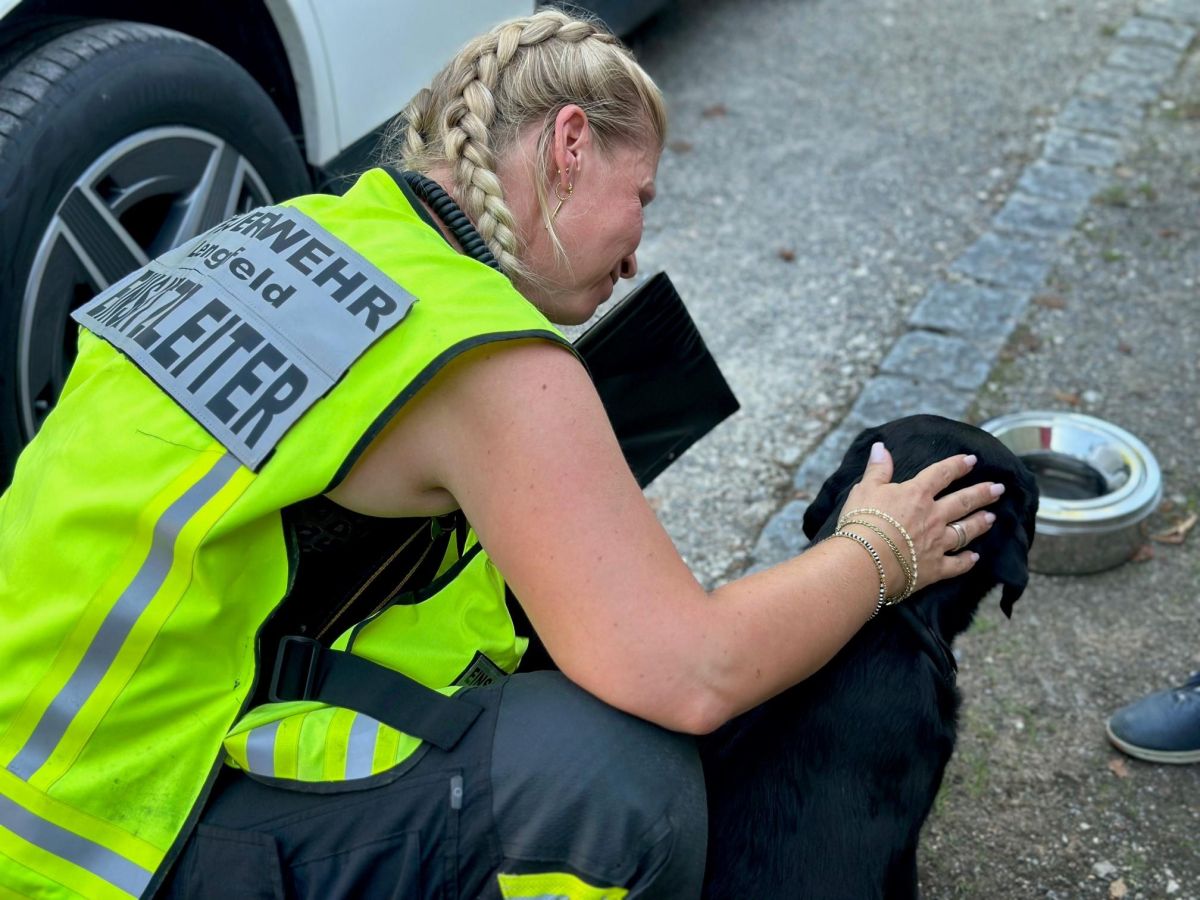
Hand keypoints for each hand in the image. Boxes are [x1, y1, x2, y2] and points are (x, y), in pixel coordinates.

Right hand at [840, 441, 1001, 593]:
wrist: (866, 561)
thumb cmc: (862, 522)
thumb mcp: (865, 489)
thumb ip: (877, 469)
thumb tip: (880, 447)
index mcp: (917, 494)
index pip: (941, 474)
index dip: (957, 465)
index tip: (972, 460)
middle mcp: (934, 516)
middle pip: (963, 501)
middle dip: (982, 493)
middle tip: (999, 488)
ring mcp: (937, 543)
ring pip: (965, 531)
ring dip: (979, 523)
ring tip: (992, 517)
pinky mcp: (935, 568)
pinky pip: (957, 564)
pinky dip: (967, 561)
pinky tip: (975, 558)